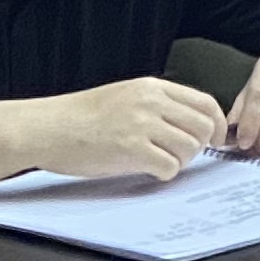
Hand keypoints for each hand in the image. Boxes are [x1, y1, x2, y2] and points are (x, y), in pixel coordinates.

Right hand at [18, 79, 226, 184]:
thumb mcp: (124, 96)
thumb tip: (189, 124)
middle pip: (204, 126)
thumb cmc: (79, 118)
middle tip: (181, 156)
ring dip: (181, 161)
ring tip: (160, 163)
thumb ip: (156, 105)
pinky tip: (149, 171)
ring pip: (190, 148)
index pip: (205, 103)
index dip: (216, 124)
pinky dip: (164, 173)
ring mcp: (141, 124)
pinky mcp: (130, 148)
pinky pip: (169, 166)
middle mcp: (151, 102)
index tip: (213, 140)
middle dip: (200, 146)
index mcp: (152, 87)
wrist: (44, 128)